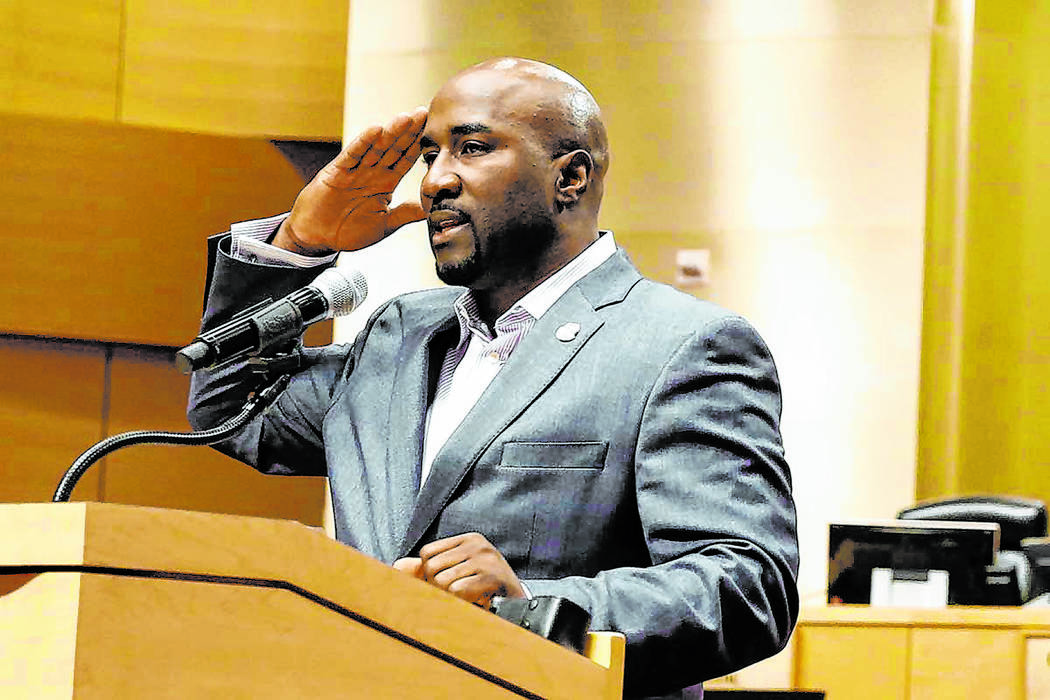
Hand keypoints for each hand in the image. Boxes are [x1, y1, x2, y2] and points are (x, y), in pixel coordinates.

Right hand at [274, 107, 427, 254]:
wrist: (317, 237)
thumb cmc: (348, 231)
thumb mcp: (384, 225)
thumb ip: (406, 214)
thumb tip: (431, 208)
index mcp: (385, 183)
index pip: (405, 160)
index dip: (418, 146)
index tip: (435, 131)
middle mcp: (372, 172)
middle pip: (393, 148)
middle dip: (408, 131)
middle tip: (424, 113)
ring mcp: (354, 170)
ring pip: (376, 147)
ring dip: (390, 132)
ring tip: (406, 117)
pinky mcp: (337, 172)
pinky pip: (352, 154)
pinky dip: (363, 142)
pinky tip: (375, 130)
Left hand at [392, 533, 525, 605]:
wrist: (517, 601)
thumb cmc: (484, 586)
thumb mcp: (457, 572)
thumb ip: (426, 569)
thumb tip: (397, 566)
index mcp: (468, 539)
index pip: (427, 553)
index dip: (428, 572)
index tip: (443, 583)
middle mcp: (477, 544)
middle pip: (431, 567)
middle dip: (436, 586)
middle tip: (454, 593)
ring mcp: (486, 559)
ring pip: (442, 581)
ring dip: (449, 596)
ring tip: (465, 597)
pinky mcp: (493, 576)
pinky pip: (458, 590)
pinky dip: (461, 600)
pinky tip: (474, 600)